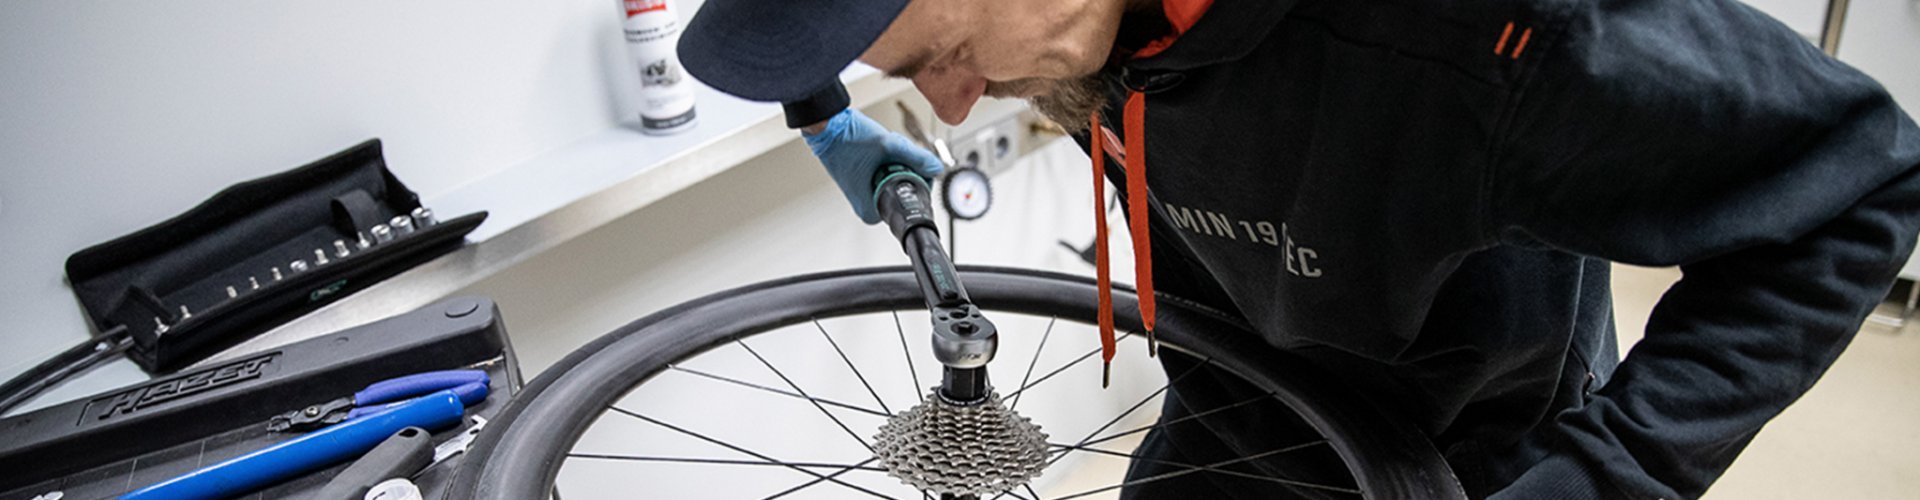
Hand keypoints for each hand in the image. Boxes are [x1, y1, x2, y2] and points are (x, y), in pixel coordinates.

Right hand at [803, 109, 945, 223]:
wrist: (826, 125)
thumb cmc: (846, 138)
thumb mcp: (889, 145)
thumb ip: (916, 157)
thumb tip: (936, 168)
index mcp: (868, 208)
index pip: (908, 203)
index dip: (917, 183)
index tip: (915, 168)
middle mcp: (865, 204)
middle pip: (903, 191)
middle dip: (907, 170)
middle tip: (896, 155)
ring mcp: (863, 193)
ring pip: (896, 181)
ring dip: (898, 164)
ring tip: (884, 150)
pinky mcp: (863, 181)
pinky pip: (886, 174)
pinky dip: (889, 161)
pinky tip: (880, 150)